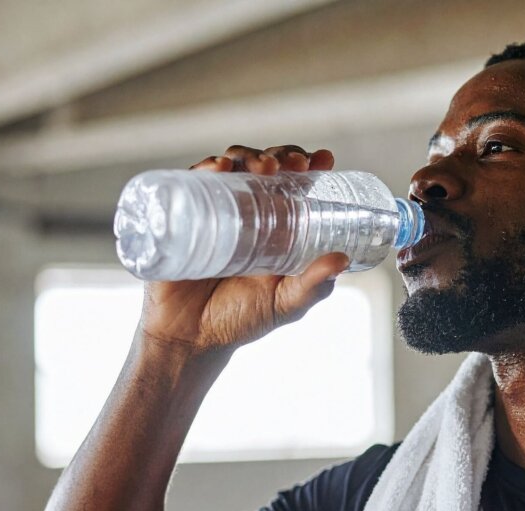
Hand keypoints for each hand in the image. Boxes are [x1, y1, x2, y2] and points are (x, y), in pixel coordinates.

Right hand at [139, 145, 347, 353]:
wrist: (189, 340)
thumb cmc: (239, 320)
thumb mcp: (285, 304)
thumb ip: (313, 286)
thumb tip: (342, 260)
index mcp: (275, 226)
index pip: (294, 183)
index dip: (309, 164)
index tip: (324, 159)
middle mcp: (245, 212)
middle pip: (264, 167)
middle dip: (282, 155)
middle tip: (294, 164)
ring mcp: (213, 211)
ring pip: (232, 166)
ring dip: (250, 155)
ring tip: (264, 167)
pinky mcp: (182, 215)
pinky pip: (192, 182)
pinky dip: (206, 166)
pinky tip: (220, 167)